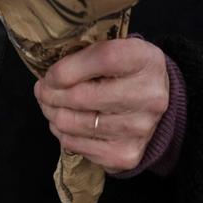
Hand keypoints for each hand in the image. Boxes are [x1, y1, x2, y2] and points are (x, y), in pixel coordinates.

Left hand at [35, 38, 170, 174]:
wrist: (160, 104)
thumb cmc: (128, 70)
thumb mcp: (118, 48)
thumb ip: (88, 53)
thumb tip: (49, 74)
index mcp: (145, 60)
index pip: (102, 59)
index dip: (67, 69)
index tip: (50, 75)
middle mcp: (148, 96)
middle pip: (81, 97)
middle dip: (50, 94)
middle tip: (42, 89)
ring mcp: (138, 128)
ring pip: (73, 124)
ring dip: (52, 114)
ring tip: (50, 105)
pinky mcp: (127, 155)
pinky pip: (77, 146)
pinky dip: (63, 134)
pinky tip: (65, 122)